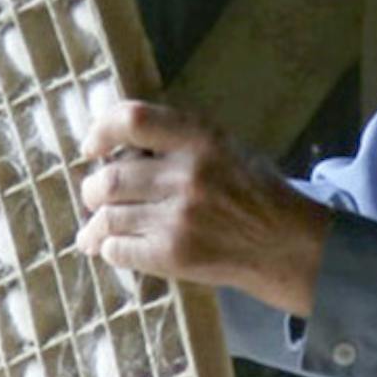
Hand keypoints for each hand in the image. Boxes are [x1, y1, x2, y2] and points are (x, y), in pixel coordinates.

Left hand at [75, 100, 328, 317]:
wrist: (285, 244)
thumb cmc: (250, 190)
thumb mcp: (222, 146)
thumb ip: (174, 141)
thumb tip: (113, 146)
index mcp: (200, 139)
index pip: (133, 120)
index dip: (102, 130)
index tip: (92, 146)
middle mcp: (187, 175)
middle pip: (108, 178)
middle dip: (92, 189)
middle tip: (94, 195)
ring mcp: (178, 218)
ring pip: (107, 216)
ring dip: (95, 224)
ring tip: (94, 229)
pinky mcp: (174, 255)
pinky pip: (117, 249)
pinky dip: (108, 248)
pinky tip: (112, 247)